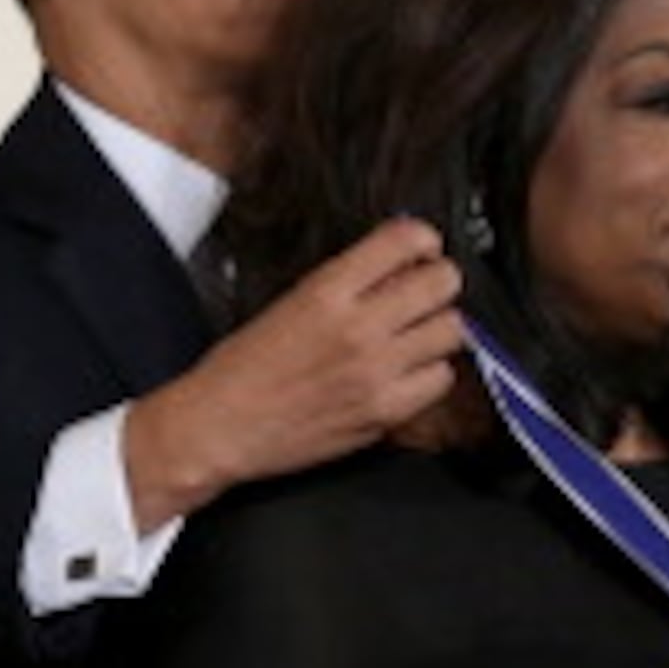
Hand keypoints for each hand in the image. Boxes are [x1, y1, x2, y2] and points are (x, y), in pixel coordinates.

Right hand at [124, 217, 462, 530]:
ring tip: (414, 336)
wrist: (217, 427)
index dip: (423, 241)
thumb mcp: (288, 303)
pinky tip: (406, 373)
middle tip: (424, 293)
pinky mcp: (383, 412)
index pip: (407, 239)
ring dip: (437, 329)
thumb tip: (397, 266)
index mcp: (326, 291)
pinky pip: (441, 380)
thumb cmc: (240, 371)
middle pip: (443, 282)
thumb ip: (346, 283)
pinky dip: (430, 374)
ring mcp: (375, 371)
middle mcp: (357, 327)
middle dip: (438, 282)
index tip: (421, 250)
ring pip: (452, 331)